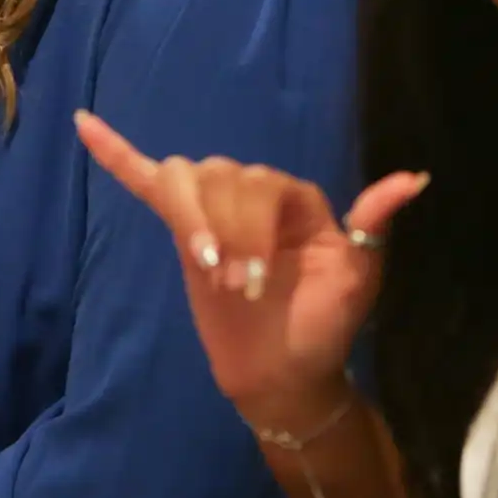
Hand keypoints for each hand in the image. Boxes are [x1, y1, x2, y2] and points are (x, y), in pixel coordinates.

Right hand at [75, 112, 427, 434]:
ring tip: (205, 267)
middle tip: (235, 289)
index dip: (251, 226)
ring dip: (190, 217)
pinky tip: (84, 122)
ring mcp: (214, 208)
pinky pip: (144, 179)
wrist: (284, 375)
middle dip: (224, 231)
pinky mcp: (180, 229)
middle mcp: (254, 191)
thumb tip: (414, 179)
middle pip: (220, 175)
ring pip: (186, 177)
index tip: (251, 285)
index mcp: (296, 198)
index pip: (262, 182)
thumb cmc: (325, 328)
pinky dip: (116, 153)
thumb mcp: (356, 279)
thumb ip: (372, 224)